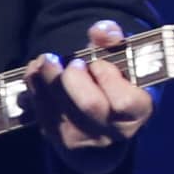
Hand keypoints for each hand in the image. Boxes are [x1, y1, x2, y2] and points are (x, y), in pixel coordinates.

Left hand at [25, 19, 154, 154]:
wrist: (106, 116)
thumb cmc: (119, 79)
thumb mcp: (123, 58)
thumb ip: (114, 40)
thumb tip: (100, 31)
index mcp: (138, 113)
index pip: (124, 101)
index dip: (107, 77)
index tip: (98, 63)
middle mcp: (114, 134)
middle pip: (89, 106)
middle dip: (74, 78)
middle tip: (71, 62)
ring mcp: (86, 141)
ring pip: (61, 113)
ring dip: (48, 81)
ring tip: (48, 60)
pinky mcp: (60, 143)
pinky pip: (43, 116)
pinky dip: (35, 90)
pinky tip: (37, 73)